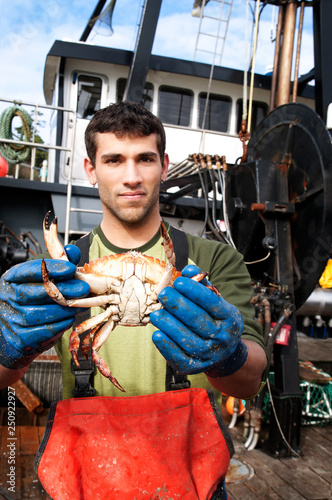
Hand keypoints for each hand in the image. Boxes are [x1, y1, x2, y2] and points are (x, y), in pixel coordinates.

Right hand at [0, 245, 88, 368]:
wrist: (16, 332)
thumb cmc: (32, 301)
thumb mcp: (41, 279)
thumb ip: (57, 264)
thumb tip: (72, 252)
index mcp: (12, 279)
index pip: (29, 270)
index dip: (52, 268)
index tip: (71, 268)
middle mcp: (8, 297)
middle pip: (36, 292)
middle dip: (64, 290)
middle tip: (84, 288)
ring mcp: (11, 318)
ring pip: (40, 313)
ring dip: (64, 309)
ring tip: (81, 305)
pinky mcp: (19, 337)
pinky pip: (42, 331)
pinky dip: (59, 325)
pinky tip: (70, 319)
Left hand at [150, 265, 246, 376]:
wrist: (224, 352)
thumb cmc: (215, 319)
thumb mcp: (215, 301)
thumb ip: (201, 284)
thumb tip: (188, 269)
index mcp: (229, 317)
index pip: (212, 303)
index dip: (194, 292)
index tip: (178, 282)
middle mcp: (222, 337)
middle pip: (199, 321)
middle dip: (179, 306)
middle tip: (163, 294)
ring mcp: (210, 354)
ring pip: (188, 340)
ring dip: (170, 326)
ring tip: (156, 314)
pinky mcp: (195, 367)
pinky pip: (180, 358)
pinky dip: (167, 347)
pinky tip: (157, 334)